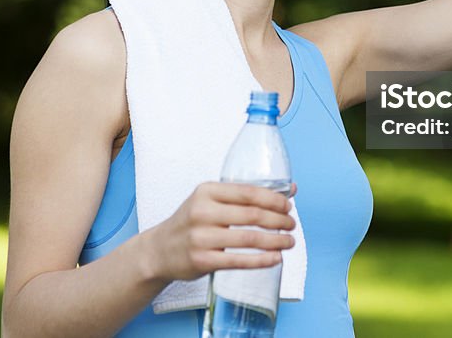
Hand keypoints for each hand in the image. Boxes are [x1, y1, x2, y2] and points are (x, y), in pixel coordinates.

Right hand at [142, 181, 298, 282]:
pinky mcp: (202, 260)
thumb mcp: (208, 200)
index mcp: (207, 191)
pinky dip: (261, 260)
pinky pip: (239, 261)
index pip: (248, 192)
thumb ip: (243, 196)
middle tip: (291, 225)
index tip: (288, 206)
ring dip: (275, 241)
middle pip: (252, 215)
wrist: (160, 250)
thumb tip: (289, 190)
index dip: (273, 200)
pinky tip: (275, 258)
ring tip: (289, 242)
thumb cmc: (191, 222)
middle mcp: (202, 212)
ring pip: (248, 239)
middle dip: (278, 220)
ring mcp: (201, 237)